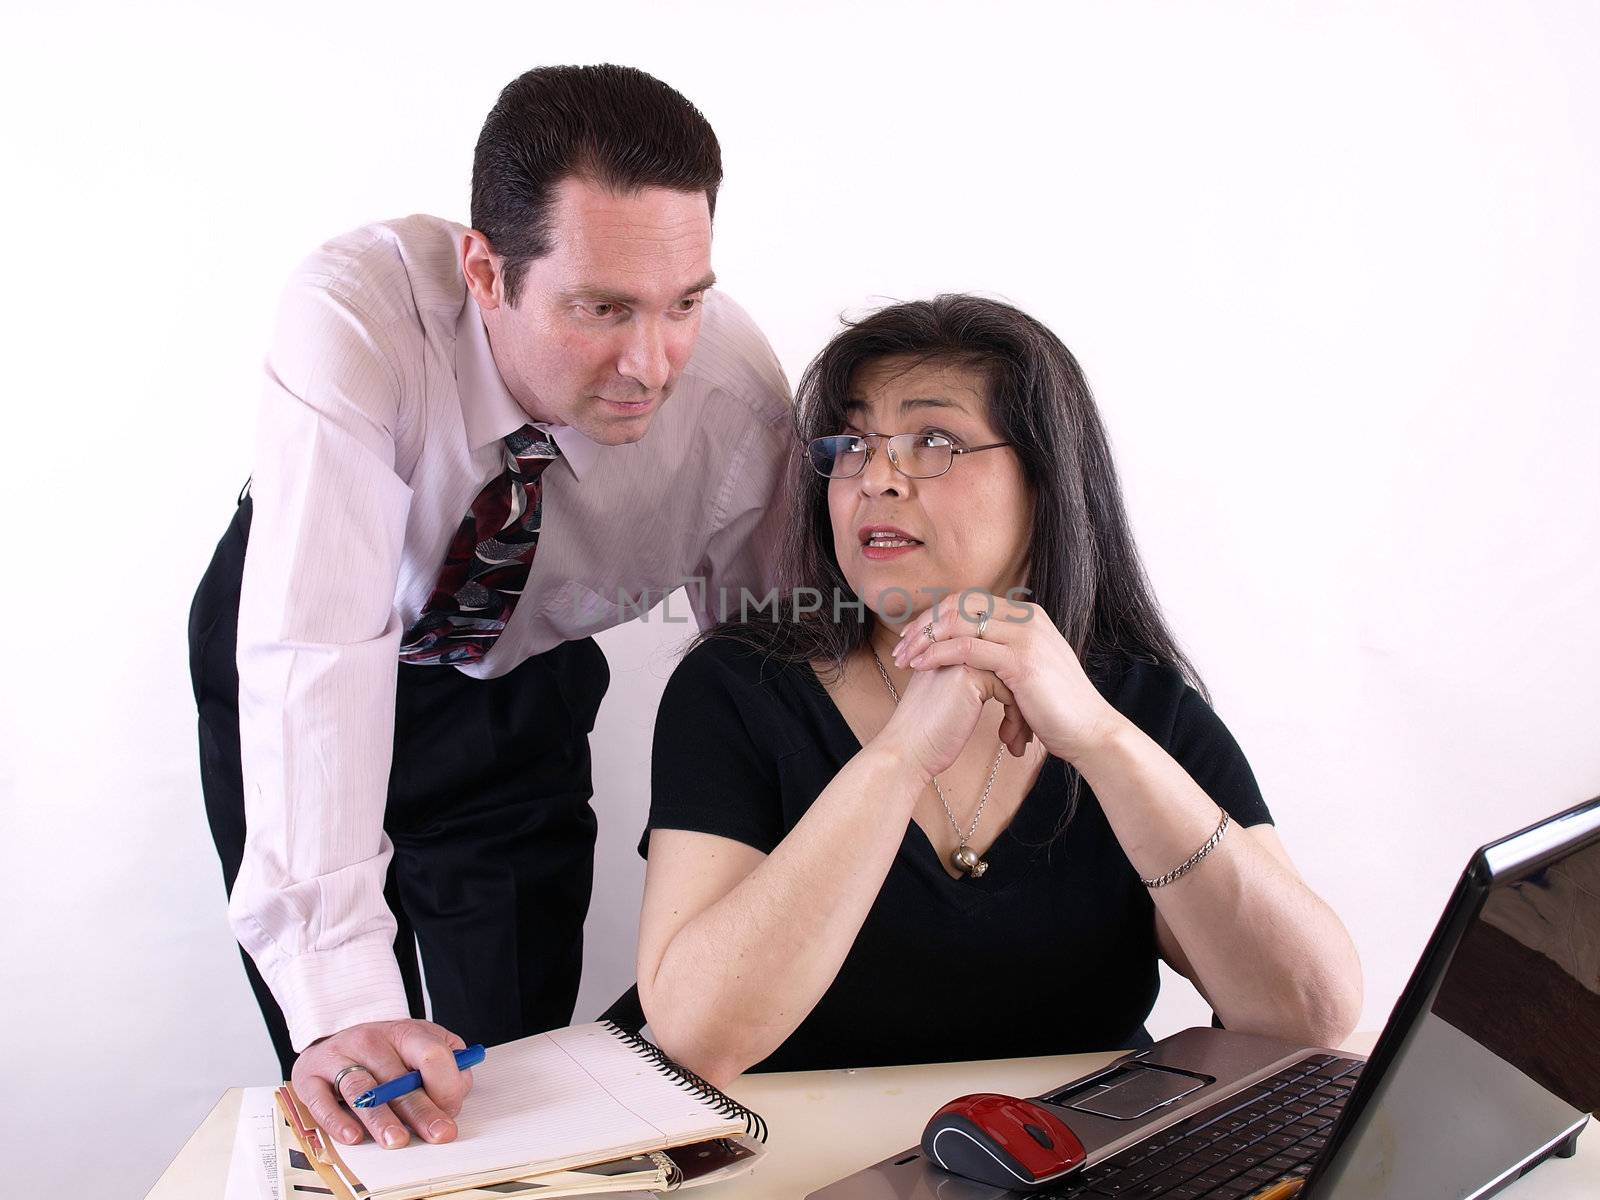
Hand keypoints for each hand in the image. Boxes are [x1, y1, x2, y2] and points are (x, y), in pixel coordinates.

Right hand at [291, 1018, 473, 1148]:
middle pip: (398, 1079)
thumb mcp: (419, 1045)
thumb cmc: (385, 1051)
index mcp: (404, 1032)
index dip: (445, 1084)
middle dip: (420, 1110)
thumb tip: (453, 1100)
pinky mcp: (310, 1077)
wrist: (333, 1037)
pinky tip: (353, 1136)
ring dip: (381, 1117)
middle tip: (436, 1134)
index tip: (451, 1111)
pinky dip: (336, 1120)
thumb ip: (445, 1067)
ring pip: (362, 1089)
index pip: (432, 1054)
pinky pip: (321, 1100)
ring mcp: (338, 1056)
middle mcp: (370, 1040)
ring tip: (396, 1140)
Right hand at [873, 652, 1030, 780]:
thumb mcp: (948, 697)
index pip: (998, 660)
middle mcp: (955, 646)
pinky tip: (1008, 740)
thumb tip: (1005, 685)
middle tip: (1025, 732)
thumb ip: (969, 680)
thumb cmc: (927, 733)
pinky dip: (1015, 718)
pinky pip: (1010, 690)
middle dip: (1023, 700)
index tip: (1017, 719)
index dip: (1012, 690)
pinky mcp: (969, 674)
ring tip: (1019, 740)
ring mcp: (961, 656)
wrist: (907, 751)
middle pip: (1008, 667)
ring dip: (1020, 712)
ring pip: (1013, 678)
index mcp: (949, 648)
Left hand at [890, 591, 1125, 764]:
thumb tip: (977, 653)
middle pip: (960, 604)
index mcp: (1029, 616)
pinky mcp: (1020, 661)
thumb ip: (1007, 654)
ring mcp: (1025, 637)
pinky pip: (966, 648)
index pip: (970, 601)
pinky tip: (920, 666)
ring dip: (925, 639)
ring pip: (959, 622)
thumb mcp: (1031, 670)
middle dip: (925, 624)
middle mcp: (1027, 618)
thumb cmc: (1058, 709)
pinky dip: (937, 654)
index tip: (913, 637)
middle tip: (901, 647)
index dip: (936, 616)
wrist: (1091, 731)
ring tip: (904, 659)